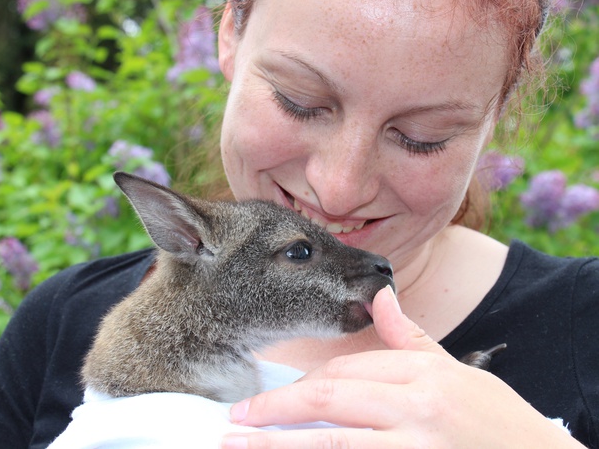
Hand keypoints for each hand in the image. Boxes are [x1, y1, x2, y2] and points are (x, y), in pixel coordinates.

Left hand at [221, 286, 580, 447]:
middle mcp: (415, 406)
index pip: (345, 371)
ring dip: (278, 445)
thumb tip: (382, 297)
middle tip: (235, 419)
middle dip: (275, 408)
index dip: (302, 383)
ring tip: (238, 446)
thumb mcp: (454, 371)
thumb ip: (410, 338)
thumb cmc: (494, 421)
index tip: (272, 398)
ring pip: (332, 444)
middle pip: (329, 398)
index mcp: (420, 373)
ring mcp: (414, 447)